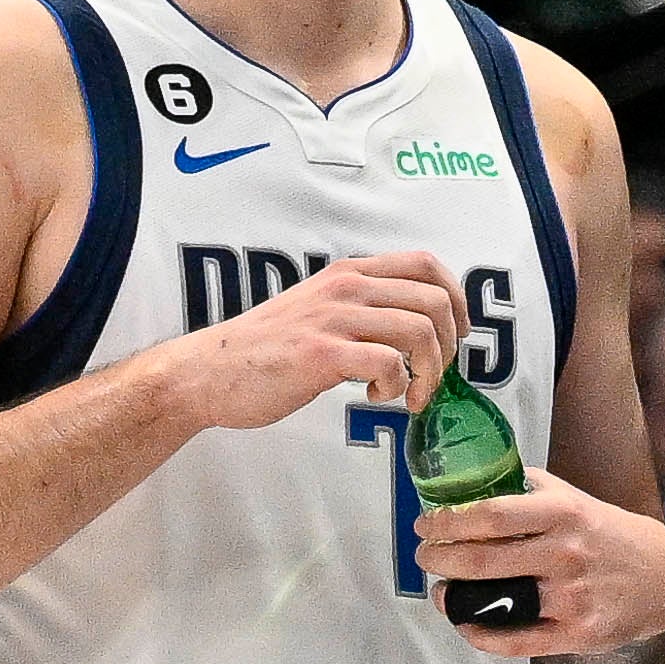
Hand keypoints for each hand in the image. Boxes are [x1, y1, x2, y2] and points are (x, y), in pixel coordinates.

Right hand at [171, 251, 473, 437]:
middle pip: (434, 301)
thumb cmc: (263, 351)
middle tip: (432, 377)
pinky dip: (396, 388)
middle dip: (448, 347)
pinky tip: (376, 398)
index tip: (455, 335)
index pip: (426, 265)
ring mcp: (333, 319)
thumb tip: (409, 329)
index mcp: (348, 274)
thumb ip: (358, 309)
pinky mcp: (322, 355)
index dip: (455, 299)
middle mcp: (345, 288)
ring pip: (419, 332)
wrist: (209, 371)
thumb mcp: (316, 309)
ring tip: (410, 396)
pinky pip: (388, 365)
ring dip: (429, 373)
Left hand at [411, 475, 664, 661]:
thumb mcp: (573, 498)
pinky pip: (515, 641)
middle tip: (425, 557)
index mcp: (562, 513)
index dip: (449, 521)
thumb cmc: (603, 533)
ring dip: (456, 600)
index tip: (426, 525)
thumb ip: (527, 488)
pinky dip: (481, 634)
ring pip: (496, 602)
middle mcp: (565, 554)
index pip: (492, 515)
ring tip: (443, 592)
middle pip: (484, 560)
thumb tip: (473, 480)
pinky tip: (466, 623)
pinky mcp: (575, 634)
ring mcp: (570, 598)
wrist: (660, 578)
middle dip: (440, 559)